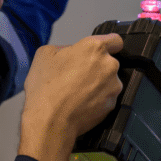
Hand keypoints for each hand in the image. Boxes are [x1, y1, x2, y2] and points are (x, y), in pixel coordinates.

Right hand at [18, 33, 123, 160]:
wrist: (50, 121)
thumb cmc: (46, 87)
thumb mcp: (45, 54)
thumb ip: (64, 48)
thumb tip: (71, 53)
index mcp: (94, 48)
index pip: (115, 40)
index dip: (108, 45)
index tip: (100, 51)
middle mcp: (109, 65)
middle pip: (109, 62)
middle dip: (97, 67)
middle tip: (77, 75)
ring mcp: (113, 86)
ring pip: (109, 81)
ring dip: (98, 84)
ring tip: (78, 92)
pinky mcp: (112, 104)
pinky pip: (107, 97)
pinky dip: (97, 99)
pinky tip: (82, 103)